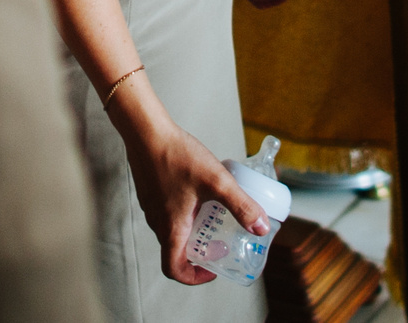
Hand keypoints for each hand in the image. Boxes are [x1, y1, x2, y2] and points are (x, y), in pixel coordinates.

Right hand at [109, 79, 268, 282]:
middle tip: (220, 241)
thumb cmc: (177, 156)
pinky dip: (184, 213)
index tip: (212, 268)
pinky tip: (199, 192)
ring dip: (192, 232)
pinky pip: (167, 212)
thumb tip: (261, 228)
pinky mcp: (150, 191)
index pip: (174, 270)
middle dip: (199, 253)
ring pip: (171, 230)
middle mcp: (157, 222)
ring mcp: (151, 206)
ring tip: (214, 215)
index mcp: (170, 228)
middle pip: (175, 251)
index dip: (194, 277)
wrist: (146, 130)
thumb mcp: (217, 181)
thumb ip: (241, 205)